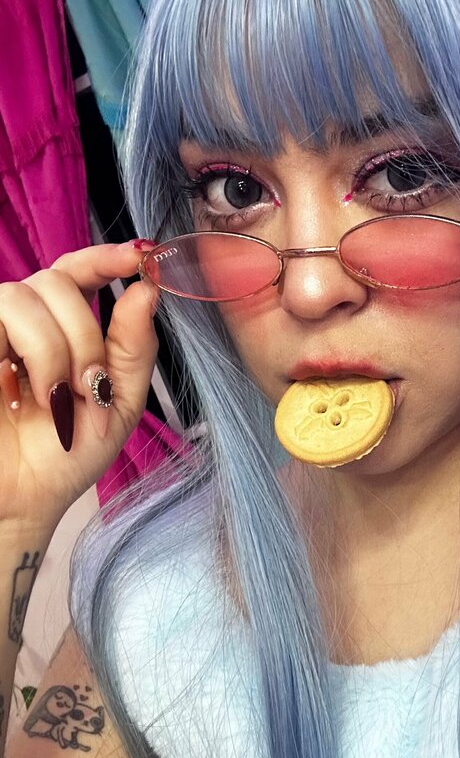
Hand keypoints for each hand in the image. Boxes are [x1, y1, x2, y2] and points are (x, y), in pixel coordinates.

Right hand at [0, 242, 160, 531]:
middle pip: (58, 281)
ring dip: (60, 348)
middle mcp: (22, 322)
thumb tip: (147, 289)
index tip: (140, 256)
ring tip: (58, 396)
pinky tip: (33, 394)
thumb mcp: (119, 400)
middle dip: (86, 333)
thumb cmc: (65, 455)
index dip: (105, 256)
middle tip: (90, 385)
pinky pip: (4, 313)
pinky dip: (37, 353)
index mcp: (61, 328)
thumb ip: (134, 346)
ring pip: (29, 294)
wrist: (21, 501)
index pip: (76, 271)